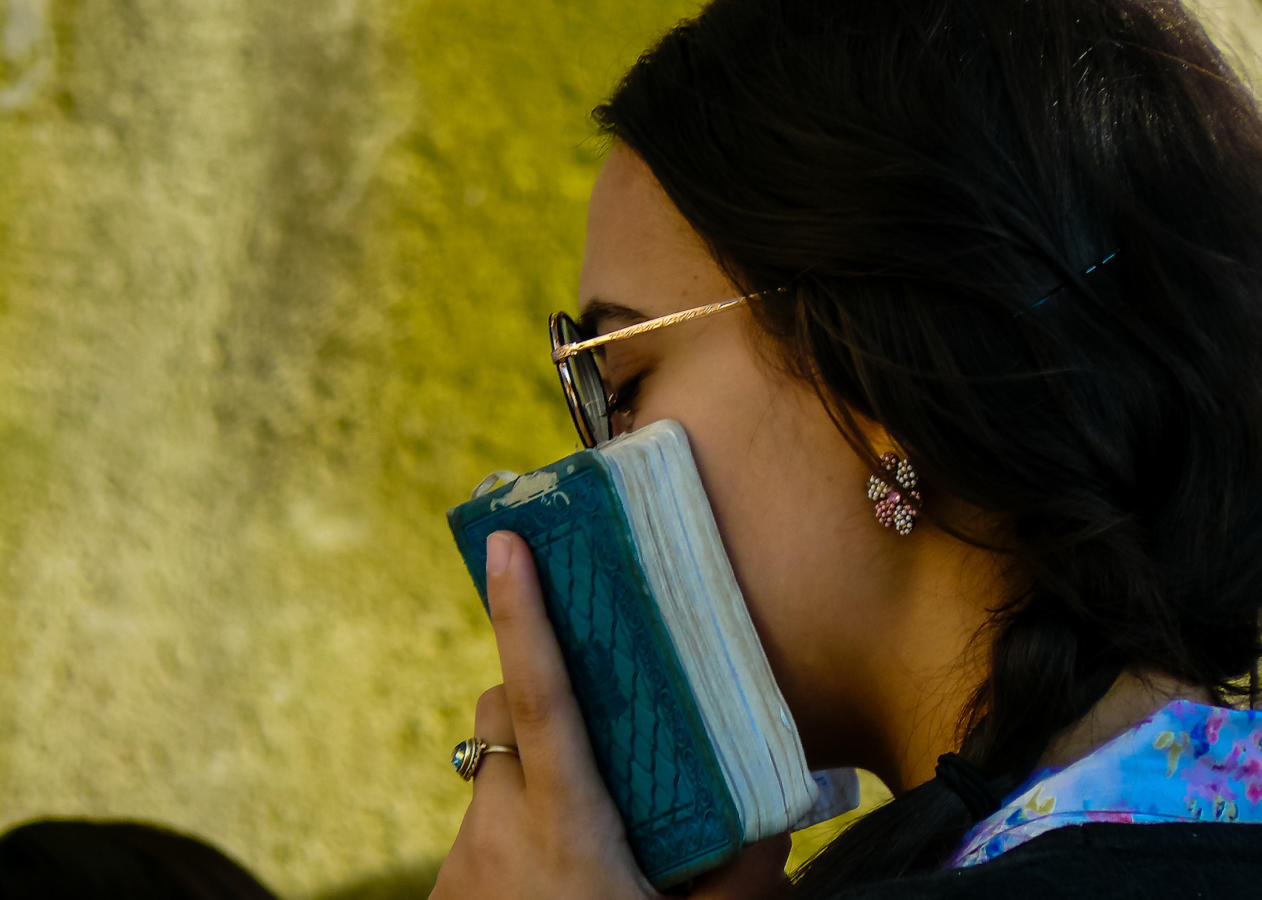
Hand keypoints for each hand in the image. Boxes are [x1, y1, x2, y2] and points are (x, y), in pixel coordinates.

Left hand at [430, 531, 790, 899]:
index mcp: (564, 825)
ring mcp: (460, 862)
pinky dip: (510, 826)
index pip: (539, 694)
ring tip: (581, 830)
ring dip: (526, 776)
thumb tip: (774, 826)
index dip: (522, 611)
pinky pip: (477, 826)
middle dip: (531, 697)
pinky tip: (550, 876)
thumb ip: (741, 878)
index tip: (506, 541)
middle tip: (590, 729)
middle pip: (498, 718)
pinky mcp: (441, 891)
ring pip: (487, 775)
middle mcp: (498, 828)